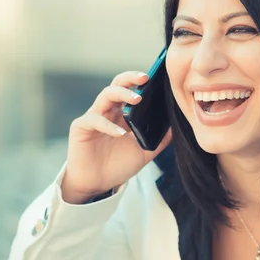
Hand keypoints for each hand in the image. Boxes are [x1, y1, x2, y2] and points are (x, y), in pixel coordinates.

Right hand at [61, 71, 171, 203]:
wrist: (97, 183)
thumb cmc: (118, 164)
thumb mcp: (145, 151)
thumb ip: (160, 139)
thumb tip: (177, 125)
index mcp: (123, 112)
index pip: (131, 89)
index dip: (141, 81)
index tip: (157, 76)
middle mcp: (108, 110)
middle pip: (117, 84)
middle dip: (131, 78)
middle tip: (146, 77)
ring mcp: (94, 116)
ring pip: (106, 95)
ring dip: (122, 94)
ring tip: (138, 99)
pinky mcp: (81, 127)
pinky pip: (94, 120)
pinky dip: (108, 125)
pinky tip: (120, 133)